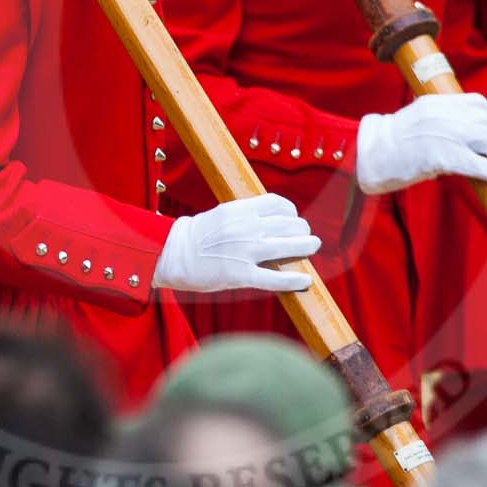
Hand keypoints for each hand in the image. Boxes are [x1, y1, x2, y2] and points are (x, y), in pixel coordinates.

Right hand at [153, 194, 318, 293]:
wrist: (173, 253)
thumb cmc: (197, 235)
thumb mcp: (223, 215)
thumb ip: (247, 216)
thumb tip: (272, 220)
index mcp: (241, 210)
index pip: (279, 204)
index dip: (292, 212)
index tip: (294, 219)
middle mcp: (247, 228)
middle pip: (289, 224)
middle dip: (302, 230)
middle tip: (306, 237)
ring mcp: (246, 252)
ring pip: (288, 247)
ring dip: (306, 247)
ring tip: (312, 247)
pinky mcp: (241, 275)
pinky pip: (275, 278)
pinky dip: (293, 280)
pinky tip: (305, 281)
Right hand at [355, 93, 486, 194]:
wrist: (372, 154)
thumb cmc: (397, 140)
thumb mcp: (421, 116)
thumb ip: (444, 117)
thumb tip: (470, 130)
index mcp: (439, 102)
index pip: (479, 103)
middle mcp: (445, 114)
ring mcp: (445, 135)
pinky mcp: (444, 157)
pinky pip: (479, 164)